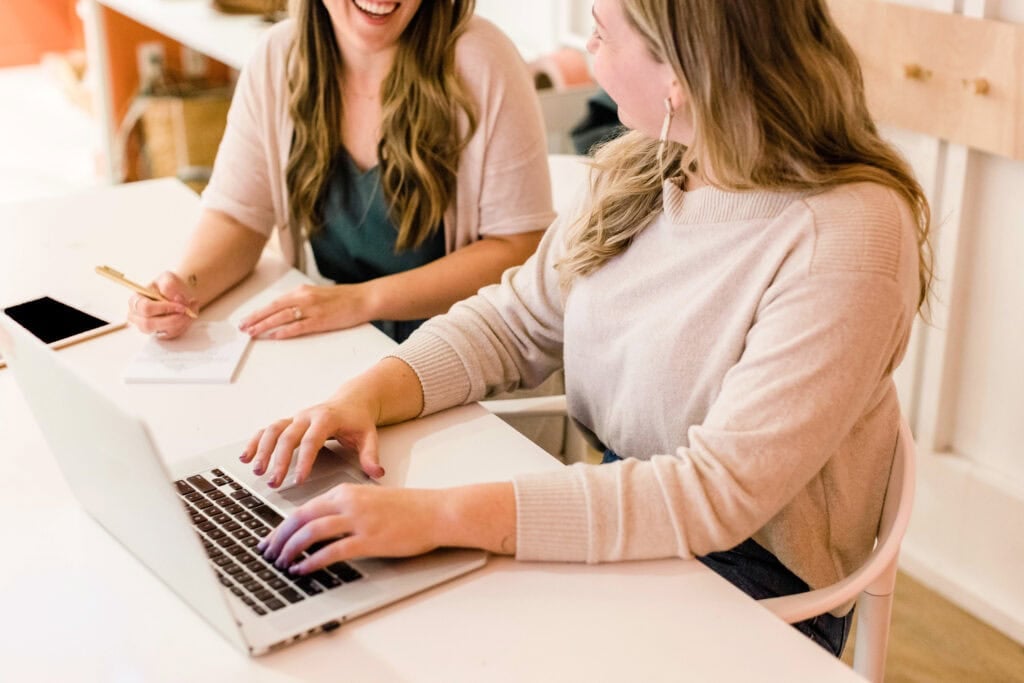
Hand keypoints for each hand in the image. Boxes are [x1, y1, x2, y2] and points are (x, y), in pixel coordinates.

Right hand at [126, 271, 197, 339]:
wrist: (178, 294)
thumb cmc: (169, 286)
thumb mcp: (168, 279)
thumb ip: (169, 286)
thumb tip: (174, 298)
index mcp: (135, 301)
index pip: (145, 308)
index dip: (164, 308)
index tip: (181, 306)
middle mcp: (137, 317)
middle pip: (149, 324)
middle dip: (172, 319)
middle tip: (187, 310)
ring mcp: (148, 328)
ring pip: (163, 331)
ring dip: (181, 321)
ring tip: (190, 309)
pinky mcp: (160, 334)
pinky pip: (173, 334)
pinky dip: (184, 325)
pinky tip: (187, 315)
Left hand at [238, 283, 373, 338]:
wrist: (363, 298)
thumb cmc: (343, 298)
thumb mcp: (317, 295)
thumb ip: (301, 301)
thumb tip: (285, 311)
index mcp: (301, 291)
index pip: (274, 303)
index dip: (259, 312)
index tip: (246, 319)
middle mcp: (303, 298)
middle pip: (273, 309)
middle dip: (255, 319)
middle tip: (242, 328)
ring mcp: (311, 309)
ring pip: (282, 318)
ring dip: (264, 326)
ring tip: (252, 333)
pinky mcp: (320, 320)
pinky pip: (298, 327)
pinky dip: (284, 332)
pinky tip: (274, 336)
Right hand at [240, 392, 385, 487]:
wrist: (353, 400)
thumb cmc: (358, 420)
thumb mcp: (369, 436)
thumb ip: (371, 455)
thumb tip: (376, 473)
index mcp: (327, 418)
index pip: (312, 440)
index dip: (304, 460)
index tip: (298, 479)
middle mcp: (307, 416)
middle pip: (288, 436)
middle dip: (279, 460)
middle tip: (274, 482)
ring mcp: (296, 418)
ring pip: (273, 431)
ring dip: (263, 450)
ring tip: (257, 470)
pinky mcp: (289, 422)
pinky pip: (268, 430)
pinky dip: (256, 442)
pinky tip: (246, 457)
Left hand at [257, 485, 447, 572]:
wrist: (436, 512)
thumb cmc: (409, 509)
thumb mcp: (371, 500)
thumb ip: (346, 509)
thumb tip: (322, 527)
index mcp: (347, 492)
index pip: (304, 508)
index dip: (283, 526)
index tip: (272, 539)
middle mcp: (348, 503)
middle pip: (301, 518)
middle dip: (279, 537)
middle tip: (267, 552)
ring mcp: (358, 521)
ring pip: (311, 533)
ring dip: (291, 549)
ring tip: (281, 563)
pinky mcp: (369, 539)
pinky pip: (332, 551)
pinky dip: (313, 561)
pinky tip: (304, 569)